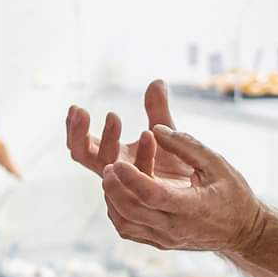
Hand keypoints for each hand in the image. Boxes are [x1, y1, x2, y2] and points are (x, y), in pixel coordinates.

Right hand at [66, 81, 191, 179]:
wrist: (203, 191)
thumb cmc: (178, 164)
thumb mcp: (166, 131)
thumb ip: (158, 109)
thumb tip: (157, 81)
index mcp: (112, 155)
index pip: (82, 143)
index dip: (74, 128)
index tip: (75, 108)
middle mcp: (116, 171)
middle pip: (83, 155)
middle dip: (78, 133)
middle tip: (80, 111)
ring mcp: (130, 183)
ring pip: (107, 165)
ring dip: (108, 139)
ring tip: (114, 117)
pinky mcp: (149, 195)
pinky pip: (140, 174)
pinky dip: (143, 153)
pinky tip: (149, 134)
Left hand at [101, 125, 268, 255]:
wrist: (243, 232)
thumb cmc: (233, 194)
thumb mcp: (217, 164)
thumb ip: (186, 146)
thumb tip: (155, 128)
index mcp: (192, 208)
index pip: (154, 196)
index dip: (132, 179)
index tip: (116, 161)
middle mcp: (175, 228)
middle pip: (132, 212)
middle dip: (114, 187)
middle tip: (108, 166)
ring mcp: (165, 239)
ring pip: (125, 224)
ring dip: (112, 200)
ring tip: (110, 176)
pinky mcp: (159, 243)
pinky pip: (129, 230)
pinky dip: (117, 211)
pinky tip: (118, 192)